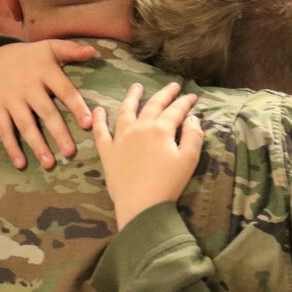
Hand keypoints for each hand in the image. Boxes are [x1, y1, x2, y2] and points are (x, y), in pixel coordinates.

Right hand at [0, 40, 95, 168]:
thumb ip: (71, 50)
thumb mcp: (50, 47)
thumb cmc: (31, 56)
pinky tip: (21, 164)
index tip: (87, 123)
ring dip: (37, 145)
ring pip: (25, 124)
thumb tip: (92, 51)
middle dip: (58, 133)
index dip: (76, 106)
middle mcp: (28, 86)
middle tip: (70, 152)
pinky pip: (4, 130)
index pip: (64, 90)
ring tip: (49, 163)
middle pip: (45, 111)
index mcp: (45, 71)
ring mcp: (11, 98)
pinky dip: (11, 147)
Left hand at [92, 82, 203, 228]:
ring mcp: (121, 138)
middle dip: (165, 94)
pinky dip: (99, 119)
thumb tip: (192, 118)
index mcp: (161, 130)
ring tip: (136, 86)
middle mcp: (140, 128)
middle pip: (153, 105)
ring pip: (126, 111)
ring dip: (132, 97)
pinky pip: (101, 132)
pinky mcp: (108, 152)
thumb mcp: (189, 160)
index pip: (176, 110)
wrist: (141, 206)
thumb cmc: (168, 184)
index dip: (185, 102)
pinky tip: (98, 110)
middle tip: (173, 85)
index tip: (192, 95)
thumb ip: (193, 136)